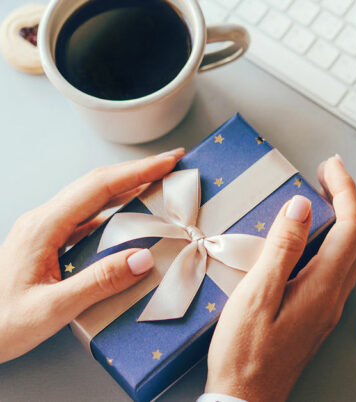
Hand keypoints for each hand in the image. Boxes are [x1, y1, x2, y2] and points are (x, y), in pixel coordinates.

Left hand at [0, 148, 184, 362]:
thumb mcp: (51, 309)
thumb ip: (98, 282)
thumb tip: (143, 257)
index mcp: (44, 227)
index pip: (99, 187)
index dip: (138, 171)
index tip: (168, 161)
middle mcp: (44, 220)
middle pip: (97, 183)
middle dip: (137, 170)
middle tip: (170, 163)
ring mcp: (45, 229)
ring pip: (93, 196)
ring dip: (127, 185)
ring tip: (157, 181)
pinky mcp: (48, 241)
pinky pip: (88, 216)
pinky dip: (115, 207)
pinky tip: (129, 213)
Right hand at [205, 156, 355, 401]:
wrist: (246, 397)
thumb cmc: (245, 353)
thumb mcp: (257, 295)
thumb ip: (282, 249)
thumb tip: (301, 207)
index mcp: (322, 287)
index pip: (350, 227)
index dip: (345, 191)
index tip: (330, 166)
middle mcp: (333, 295)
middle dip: (349, 198)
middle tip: (328, 174)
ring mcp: (328, 306)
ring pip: (351, 252)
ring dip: (344, 218)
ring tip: (323, 196)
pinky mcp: (317, 312)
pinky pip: (337, 266)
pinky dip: (333, 239)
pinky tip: (312, 235)